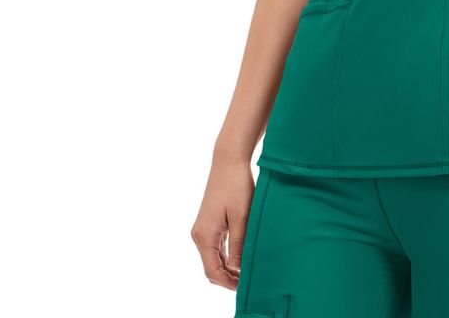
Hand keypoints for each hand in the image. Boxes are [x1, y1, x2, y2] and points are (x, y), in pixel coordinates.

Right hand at [190, 151, 255, 289]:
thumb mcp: (242, 216)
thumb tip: (238, 269)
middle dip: (227, 277)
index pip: (212, 271)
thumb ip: (239, 244)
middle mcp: (199, 234)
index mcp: (205, 235)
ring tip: (248, 270)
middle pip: (211, 267)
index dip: (227, 283)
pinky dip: (226, 255)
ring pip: (213, 257)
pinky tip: (241, 255)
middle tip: (248, 281)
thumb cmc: (237, 185)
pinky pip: (215, 246)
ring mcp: (203, 228)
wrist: (228, 160)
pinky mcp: (209, 222)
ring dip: (228, 266)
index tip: (244, 287)